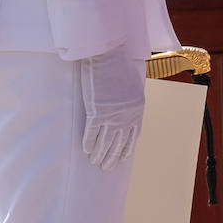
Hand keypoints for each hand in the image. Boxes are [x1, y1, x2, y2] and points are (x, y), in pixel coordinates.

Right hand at [79, 46, 144, 170]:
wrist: (108, 55)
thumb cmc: (119, 66)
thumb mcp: (132, 86)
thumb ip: (130, 101)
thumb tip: (125, 109)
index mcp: (137, 110)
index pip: (133, 136)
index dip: (126, 150)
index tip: (122, 159)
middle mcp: (126, 116)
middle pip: (119, 143)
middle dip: (112, 157)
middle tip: (105, 167)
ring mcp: (112, 116)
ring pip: (105, 143)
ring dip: (100, 155)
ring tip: (95, 162)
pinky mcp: (97, 112)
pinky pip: (92, 133)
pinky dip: (89, 143)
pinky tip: (86, 150)